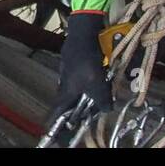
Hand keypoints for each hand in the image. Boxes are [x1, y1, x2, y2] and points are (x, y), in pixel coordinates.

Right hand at [45, 12, 111, 128]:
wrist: (83, 35)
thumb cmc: (86, 61)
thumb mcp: (97, 84)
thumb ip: (102, 100)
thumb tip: (107, 110)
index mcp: (65, 93)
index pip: (57, 114)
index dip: (59, 124)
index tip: (63, 131)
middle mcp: (65, 85)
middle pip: (71, 103)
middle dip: (83, 108)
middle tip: (95, 110)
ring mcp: (70, 74)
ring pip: (81, 90)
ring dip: (92, 93)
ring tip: (104, 94)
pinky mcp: (77, 65)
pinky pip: (86, 78)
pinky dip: (95, 81)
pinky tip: (105, 78)